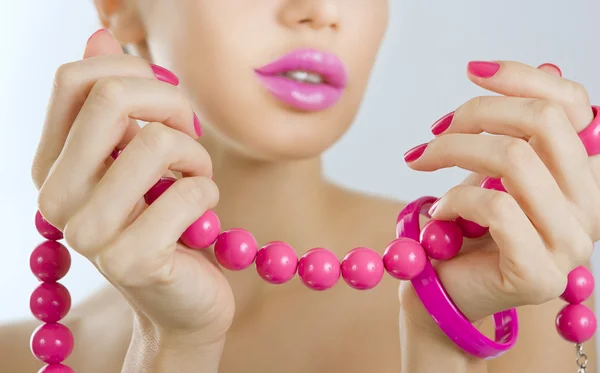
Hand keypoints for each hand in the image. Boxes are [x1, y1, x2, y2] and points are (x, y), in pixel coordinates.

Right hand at [33, 30, 233, 345]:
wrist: (184, 303)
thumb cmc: (164, 222)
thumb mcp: (135, 160)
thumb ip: (113, 102)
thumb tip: (100, 36)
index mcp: (53, 165)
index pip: (75, 79)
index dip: (133, 71)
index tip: (165, 101)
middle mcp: (57, 197)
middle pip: (114, 97)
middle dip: (173, 104)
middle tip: (190, 134)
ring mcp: (90, 234)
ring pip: (157, 141)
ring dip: (196, 156)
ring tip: (196, 179)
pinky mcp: (134, 260)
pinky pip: (191, 190)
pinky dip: (210, 192)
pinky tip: (202, 215)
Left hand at [402, 60, 597, 324]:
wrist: (447, 288)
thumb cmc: (469, 223)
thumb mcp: (490, 167)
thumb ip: (513, 128)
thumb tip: (522, 68)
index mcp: (584, 175)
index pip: (574, 105)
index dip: (522, 77)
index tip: (471, 71)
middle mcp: (591, 207)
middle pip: (543, 122)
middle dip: (476, 112)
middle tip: (434, 130)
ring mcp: (571, 244)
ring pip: (515, 158)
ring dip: (453, 151)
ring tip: (423, 163)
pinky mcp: (538, 273)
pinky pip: (496, 207)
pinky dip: (454, 198)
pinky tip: (439, 211)